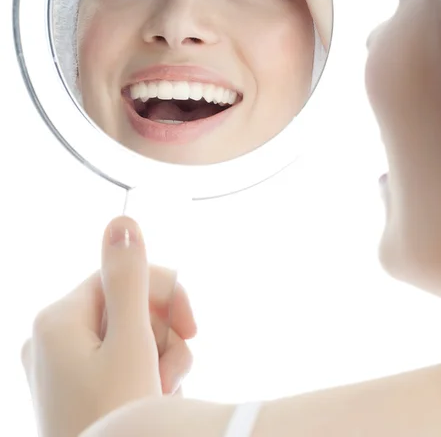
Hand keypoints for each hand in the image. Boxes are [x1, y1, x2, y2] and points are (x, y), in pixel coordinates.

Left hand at [21, 216, 196, 436]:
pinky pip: (120, 359)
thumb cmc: (114, 418)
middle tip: (172, 370)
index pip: (123, 275)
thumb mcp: (130, 343)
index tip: (192, 326)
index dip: (165, 295)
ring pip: (131, 332)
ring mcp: (62, 364)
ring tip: (163, 391)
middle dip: (162, 333)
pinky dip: (146, 373)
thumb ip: (129, 278)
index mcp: (57, 318)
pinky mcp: (75, 386)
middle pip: (129, 304)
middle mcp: (52, 336)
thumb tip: (122, 220)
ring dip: (160, 357)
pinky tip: (153, 398)